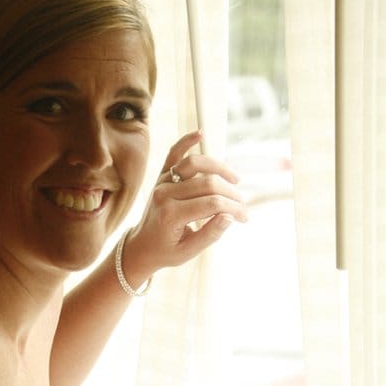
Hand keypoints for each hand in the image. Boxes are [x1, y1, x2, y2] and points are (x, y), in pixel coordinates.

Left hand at [123, 131, 246, 284]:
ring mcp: (161, 182)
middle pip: (208, 183)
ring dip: (219, 168)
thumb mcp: (188, 252)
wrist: (141, 247)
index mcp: (170, 214)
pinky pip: (173, 153)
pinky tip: (200, 134)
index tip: (245, 217)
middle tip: (243, 206)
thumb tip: (230, 215)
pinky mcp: (161, 176)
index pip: (212, 203)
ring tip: (235, 180)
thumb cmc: (166, 251)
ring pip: (196, 164)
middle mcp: (164, 193)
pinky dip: (186, 142)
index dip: (234, 208)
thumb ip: (210, 234)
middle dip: (231, 194)